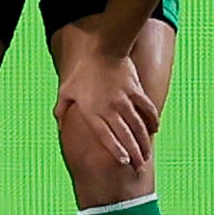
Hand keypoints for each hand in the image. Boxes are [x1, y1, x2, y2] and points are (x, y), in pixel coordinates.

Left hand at [55, 52, 156, 168]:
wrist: (101, 48)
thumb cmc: (82, 70)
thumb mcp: (65, 90)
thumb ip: (62, 109)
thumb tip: (58, 124)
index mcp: (92, 111)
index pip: (106, 136)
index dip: (116, 150)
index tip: (124, 161)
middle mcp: (109, 108)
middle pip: (125, 135)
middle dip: (134, 153)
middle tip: (139, 166)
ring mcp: (124, 100)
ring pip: (138, 126)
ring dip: (144, 142)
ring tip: (147, 155)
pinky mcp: (135, 90)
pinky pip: (147, 108)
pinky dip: (152, 120)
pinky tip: (155, 130)